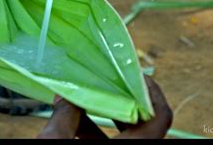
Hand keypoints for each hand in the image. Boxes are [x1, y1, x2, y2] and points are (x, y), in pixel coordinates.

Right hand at [37, 76, 172, 138]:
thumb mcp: (53, 144)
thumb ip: (64, 118)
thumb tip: (66, 98)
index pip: (160, 119)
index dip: (152, 92)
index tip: (136, 74)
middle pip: (142, 124)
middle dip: (125, 99)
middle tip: (110, 80)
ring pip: (125, 136)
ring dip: (107, 114)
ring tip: (86, 96)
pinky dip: (95, 131)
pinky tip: (74, 120)